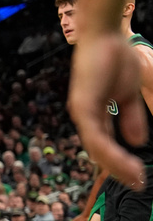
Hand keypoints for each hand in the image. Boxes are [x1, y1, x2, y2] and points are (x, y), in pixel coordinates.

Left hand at [68, 31, 145, 189]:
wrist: (106, 37)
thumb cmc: (114, 60)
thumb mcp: (128, 95)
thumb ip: (131, 118)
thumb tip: (137, 141)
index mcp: (94, 116)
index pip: (105, 146)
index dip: (120, 162)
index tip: (138, 176)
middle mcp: (85, 118)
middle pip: (99, 153)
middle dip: (119, 170)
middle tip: (138, 184)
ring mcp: (81, 113)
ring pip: (97, 149)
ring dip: (117, 166)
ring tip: (136, 177)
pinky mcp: (82, 107)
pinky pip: (95, 136)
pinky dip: (109, 152)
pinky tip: (125, 162)